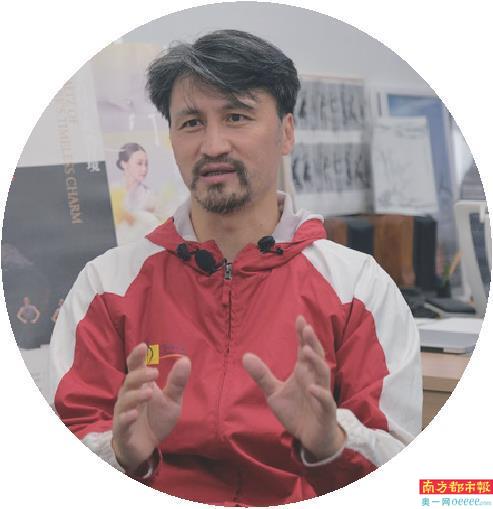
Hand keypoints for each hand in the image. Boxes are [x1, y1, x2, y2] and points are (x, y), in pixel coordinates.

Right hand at [112, 343, 190, 473]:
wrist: (146, 447)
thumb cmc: (156, 419)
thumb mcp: (172, 400)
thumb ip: (177, 382)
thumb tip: (185, 359)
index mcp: (141, 385)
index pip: (135, 367)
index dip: (137, 356)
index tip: (143, 346)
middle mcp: (129, 396)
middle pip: (130, 380)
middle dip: (140, 375)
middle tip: (155, 372)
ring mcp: (124, 412)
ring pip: (124, 400)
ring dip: (135, 396)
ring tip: (149, 393)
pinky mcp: (122, 430)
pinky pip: (121, 422)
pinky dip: (126, 417)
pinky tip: (133, 414)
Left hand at [243, 316, 344, 460]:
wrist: (310, 438)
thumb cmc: (295, 412)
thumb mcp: (274, 393)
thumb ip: (262, 375)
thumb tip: (245, 356)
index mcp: (303, 372)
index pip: (304, 348)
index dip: (302, 334)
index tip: (299, 318)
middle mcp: (314, 379)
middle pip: (316, 356)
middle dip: (312, 342)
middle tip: (306, 327)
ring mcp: (321, 393)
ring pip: (323, 374)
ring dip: (316, 362)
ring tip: (307, 350)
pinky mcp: (326, 411)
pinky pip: (326, 401)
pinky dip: (320, 394)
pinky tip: (311, 388)